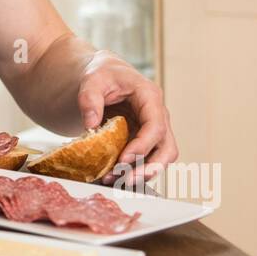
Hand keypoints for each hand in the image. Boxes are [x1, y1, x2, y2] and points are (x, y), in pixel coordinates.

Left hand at [77, 52, 177, 187]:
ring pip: (161, 159)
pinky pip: (146, 160)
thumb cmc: (102, 74)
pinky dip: (133, 171)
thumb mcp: (92, 80)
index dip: (142, 146)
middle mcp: (158, 116)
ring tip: (114, 181)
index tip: (123, 159)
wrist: (105, 76)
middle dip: (150, 168)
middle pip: (167, 149)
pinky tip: (113, 177)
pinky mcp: (144, 141)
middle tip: (126, 180)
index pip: (155, 126)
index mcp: (150, 97)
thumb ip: (89, 99)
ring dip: (141, 174)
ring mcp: (154, 130)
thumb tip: (91, 125)